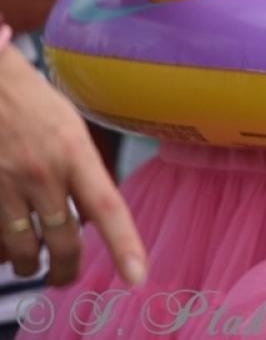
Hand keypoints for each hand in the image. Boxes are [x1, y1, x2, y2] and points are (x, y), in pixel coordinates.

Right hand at [0, 45, 145, 286]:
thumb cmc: (31, 103)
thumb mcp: (70, 128)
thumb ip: (82, 170)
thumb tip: (91, 215)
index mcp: (75, 152)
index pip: (107, 207)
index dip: (124, 245)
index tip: (137, 276)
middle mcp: (43, 173)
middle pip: (65, 242)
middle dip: (67, 270)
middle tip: (66, 277)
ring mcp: (6, 186)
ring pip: (24, 250)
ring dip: (30, 265)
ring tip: (33, 264)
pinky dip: (2, 251)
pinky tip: (7, 246)